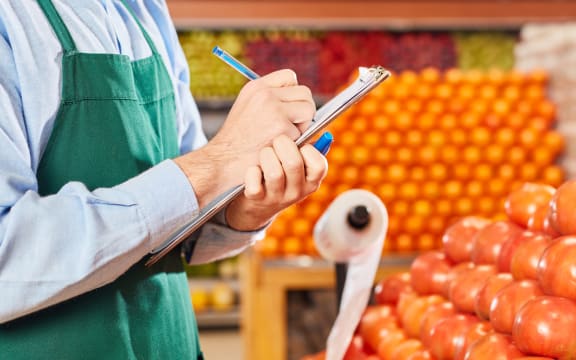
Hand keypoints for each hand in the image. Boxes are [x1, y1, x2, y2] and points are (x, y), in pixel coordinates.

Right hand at [174, 69, 314, 208]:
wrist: (222, 161)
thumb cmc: (237, 140)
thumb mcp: (247, 108)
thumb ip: (269, 98)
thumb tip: (300, 100)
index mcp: (256, 87)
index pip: (290, 77)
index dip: (293, 94)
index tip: (286, 109)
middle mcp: (265, 94)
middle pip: (305, 93)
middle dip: (302, 110)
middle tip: (289, 126)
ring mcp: (274, 110)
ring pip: (308, 110)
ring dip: (302, 125)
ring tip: (283, 136)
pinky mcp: (281, 128)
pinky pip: (304, 132)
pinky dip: (295, 143)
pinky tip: (279, 148)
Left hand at [224, 135, 328, 230]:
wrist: (254, 203)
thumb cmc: (278, 171)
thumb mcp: (296, 164)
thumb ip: (304, 146)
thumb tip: (307, 123)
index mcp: (311, 181)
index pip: (319, 166)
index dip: (308, 150)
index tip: (299, 145)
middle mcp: (297, 192)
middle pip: (294, 163)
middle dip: (282, 144)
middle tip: (276, 141)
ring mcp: (277, 198)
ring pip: (274, 173)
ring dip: (266, 156)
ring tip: (264, 153)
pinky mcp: (257, 200)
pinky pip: (255, 185)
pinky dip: (251, 172)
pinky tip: (253, 169)